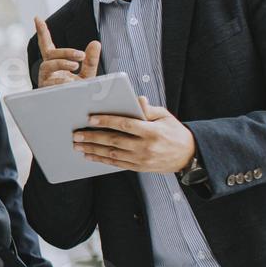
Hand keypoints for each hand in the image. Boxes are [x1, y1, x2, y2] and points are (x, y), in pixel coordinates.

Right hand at [34, 16, 101, 87]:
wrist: (78, 114)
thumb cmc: (80, 94)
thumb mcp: (88, 75)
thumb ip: (90, 60)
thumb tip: (95, 42)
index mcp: (55, 64)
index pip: (47, 45)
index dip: (43, 32)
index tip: (37, 17)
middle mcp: (47, 71)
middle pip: (50, 54)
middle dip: (64, 52)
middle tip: (80, 55)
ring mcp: (44, 81)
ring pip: (47, 65)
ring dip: (61, 63)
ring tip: (75, 66)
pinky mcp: (44, 91)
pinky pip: (49, 81)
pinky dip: (60, 79)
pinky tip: (70, 81)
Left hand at [74, 96, 196, 173]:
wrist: (188, 156)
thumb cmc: (174, 131)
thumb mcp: (165, 116)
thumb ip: (148, 109)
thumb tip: (136, 99)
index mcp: (152, 131)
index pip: (125, 124)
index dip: (107, 121)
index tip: (91, 118)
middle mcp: (146, 146)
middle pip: (114, 141)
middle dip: (93, 137)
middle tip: (76, 134)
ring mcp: (142, 159)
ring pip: (112, 154)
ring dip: (93, 150)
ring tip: (78, 145)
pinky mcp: (139, 167)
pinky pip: (116, 164)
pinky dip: (101, 159)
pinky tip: (90, 155)